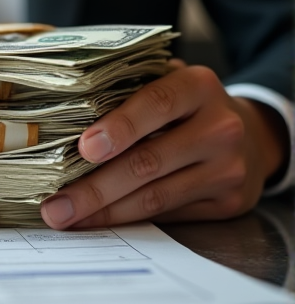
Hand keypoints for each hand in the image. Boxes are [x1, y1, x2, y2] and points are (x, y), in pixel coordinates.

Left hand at [41, 63, 288, 228]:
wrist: (249, 135)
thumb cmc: (186, 106)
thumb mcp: (167, 83)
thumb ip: (129, 92)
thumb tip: (63, 118)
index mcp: (198, 87)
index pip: (155, 104)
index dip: (119, 127)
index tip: (84, 149)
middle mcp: (220, 127)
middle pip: (148, 161)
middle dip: (94, 187)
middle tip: (55, 204)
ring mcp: (227, 168)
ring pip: (154, 196)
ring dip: (104, 211)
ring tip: (65, 217)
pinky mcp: (228, 202)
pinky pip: (166, 214)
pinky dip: (127, 218)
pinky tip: (96, 220)